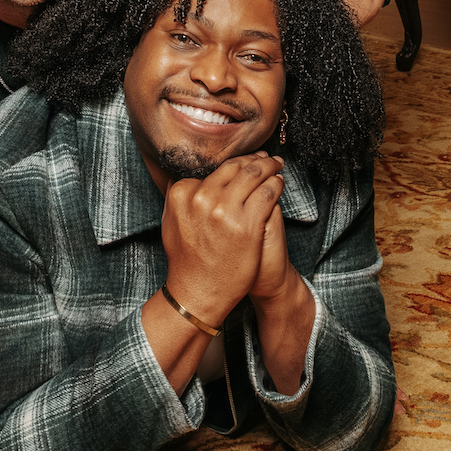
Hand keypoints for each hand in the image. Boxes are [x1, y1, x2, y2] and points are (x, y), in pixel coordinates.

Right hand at [161, 151, 283, 328]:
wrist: (199, 292)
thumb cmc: (187, 259)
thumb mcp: (170, 222)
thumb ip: (177, 196)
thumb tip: (184, 177)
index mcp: (182, 193)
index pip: (213, 169)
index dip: (232, 164)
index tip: (243, 162)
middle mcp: (203, 197)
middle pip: (234, 168)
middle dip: (253, 159)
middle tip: (265, 157)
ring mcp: (226, 210)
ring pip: (254, 175)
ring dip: (268, 166)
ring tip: (276, 164)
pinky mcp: (248, 224)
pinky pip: (268, 193)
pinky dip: (276, 184)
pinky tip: (279, 183)